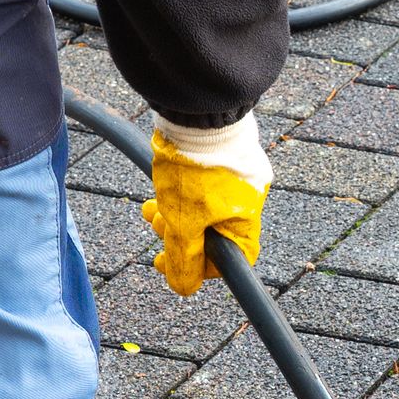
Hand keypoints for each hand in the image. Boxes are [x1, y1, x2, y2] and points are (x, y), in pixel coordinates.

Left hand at [141, 127, 269, 295]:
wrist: (198, 111)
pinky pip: (204, 184)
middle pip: (212, 233)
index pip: (231, 260)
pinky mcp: (225, 155)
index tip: (174, 263)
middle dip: (179, 235)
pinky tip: (162, 184)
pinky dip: (181, 191)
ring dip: (174, 212)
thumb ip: (183, 258)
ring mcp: (238, 174)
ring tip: (150, 207)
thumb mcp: (183, 221)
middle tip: (156, 227)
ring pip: (203, 207)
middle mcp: (248, 198)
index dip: (201, 268)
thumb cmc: (195, 167)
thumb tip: (184, 288)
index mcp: (246, 218)